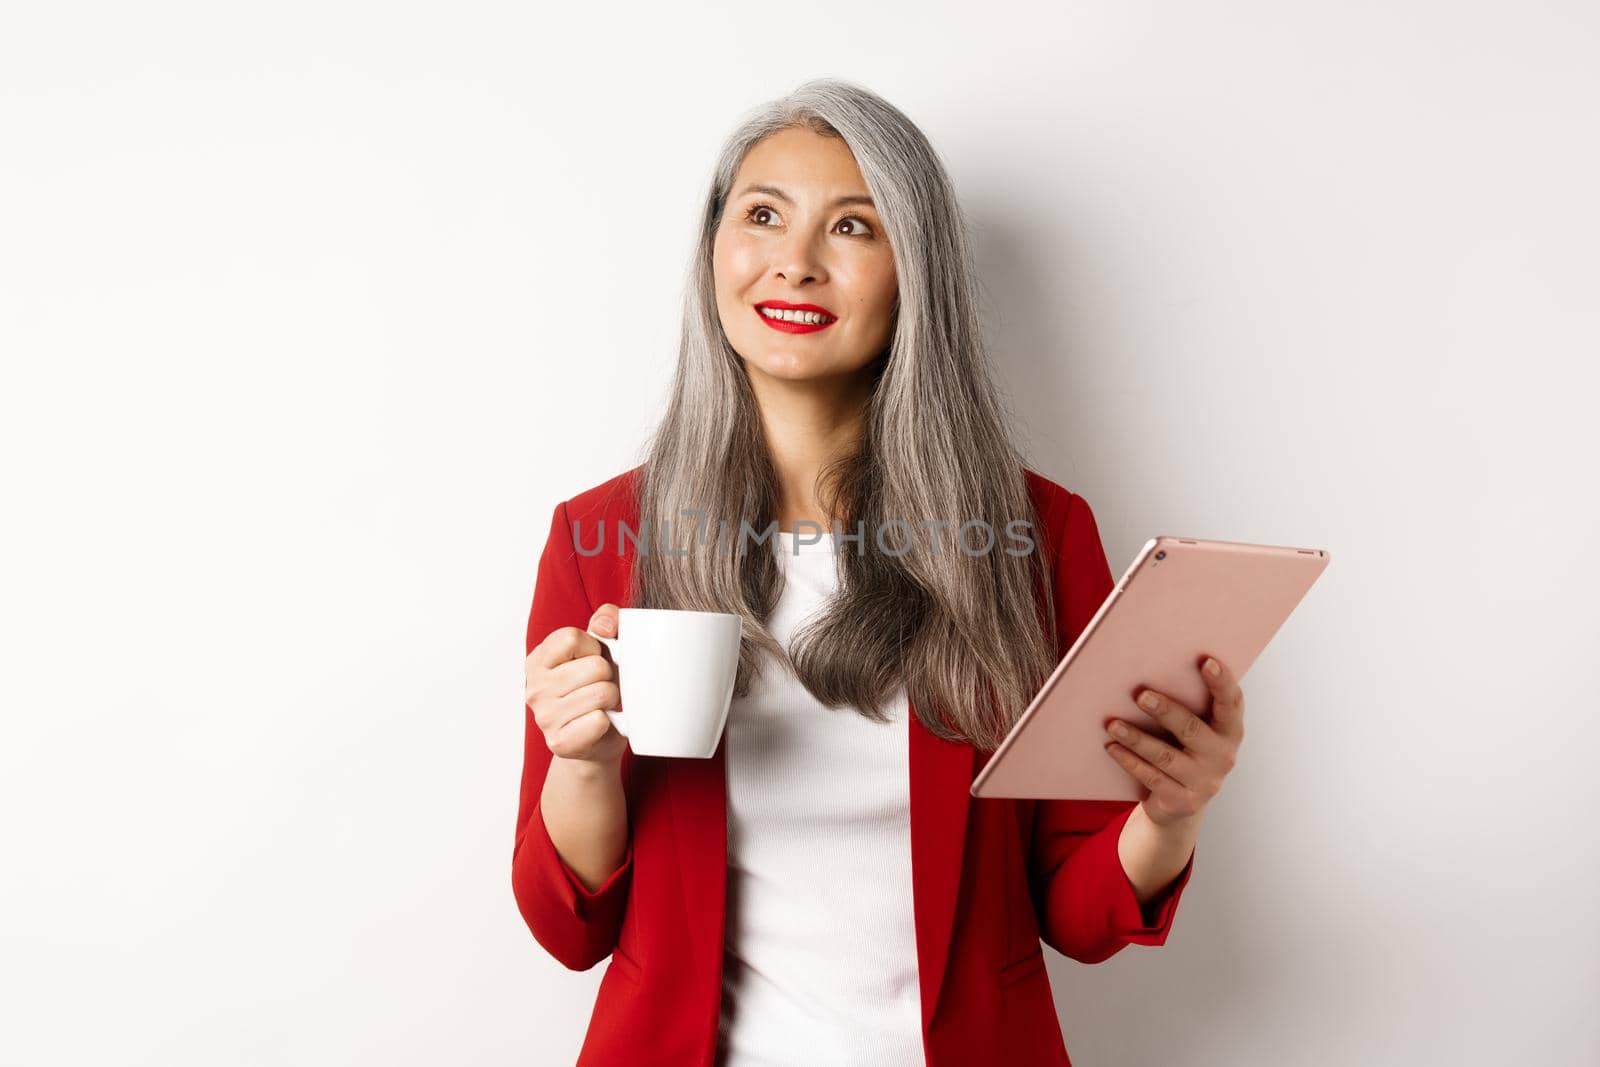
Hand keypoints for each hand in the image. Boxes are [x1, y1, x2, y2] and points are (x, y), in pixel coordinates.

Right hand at [525, 603, 628, 766]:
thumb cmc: (597, 687)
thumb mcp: (602, 647)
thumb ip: (607, 620)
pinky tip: (600, 724)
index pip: (572, 638)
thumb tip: (605, 626)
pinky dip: (609, 722)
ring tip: (602, 706)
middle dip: (609, 676)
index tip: (593, 660)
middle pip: (595, 667)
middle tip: (601, 687)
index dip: (594, 647)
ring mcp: (544, 718)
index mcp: (537, 660)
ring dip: (612, 699)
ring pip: (602, 693)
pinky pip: (599, 721)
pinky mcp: (560, 743)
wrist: (598, 739)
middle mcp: (534, 688)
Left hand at [1103, 655, 1244, 828]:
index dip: (1222, 682)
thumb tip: (1152, 666)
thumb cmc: (1186, 751)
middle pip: (1192, 729)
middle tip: (1141, 695)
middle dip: (1166, 710)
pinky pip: (1151, 778)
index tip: (1207, 661)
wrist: (1181, 805)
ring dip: (1137, 738)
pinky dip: (1129, 761)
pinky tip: (1112, 747)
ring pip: (1165, 756)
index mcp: (1229, 731)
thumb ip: (1189, 703)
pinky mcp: (1182, 801)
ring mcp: (1204, 782)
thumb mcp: (1196, 729)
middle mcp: (1222, 756)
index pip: (1231, 703)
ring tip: (1113, 724)